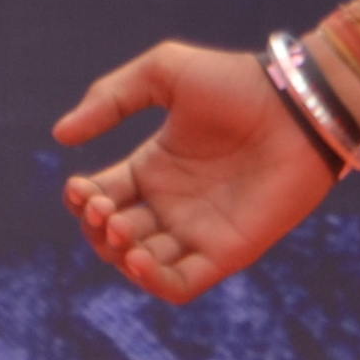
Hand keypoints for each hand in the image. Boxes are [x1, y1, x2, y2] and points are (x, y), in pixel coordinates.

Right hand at [51, 42, 333, 303]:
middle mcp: (172, 204)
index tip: (82, 188)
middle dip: (97, 229)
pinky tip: (139, 258)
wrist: (299, 104)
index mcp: (154, 168)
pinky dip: (153, 282)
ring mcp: (198, 231)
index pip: (101, 199)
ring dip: (119, 256)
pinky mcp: (228, 252)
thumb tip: (61, 136)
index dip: (82, 201)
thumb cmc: (238, 83)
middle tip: (106, 208)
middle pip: (112, 237)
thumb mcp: (164, 73)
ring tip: (122, 227)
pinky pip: (181, 286)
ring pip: (140, 266)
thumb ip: (111, 97)